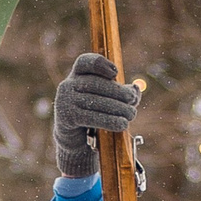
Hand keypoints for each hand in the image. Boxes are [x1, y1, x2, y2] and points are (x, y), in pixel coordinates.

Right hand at [53, 51, 139, 179]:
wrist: (75, 138)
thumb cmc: (94, 112)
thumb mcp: (108, 99)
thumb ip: (123, 92)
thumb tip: (136, 88)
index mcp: (77, 75)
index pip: (84, 62)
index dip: (100, 64)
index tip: (116, 73)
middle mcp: (68, 85)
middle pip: (96, 83)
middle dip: (118, 91)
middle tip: (132, 100)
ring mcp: (65, 101)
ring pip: (96, 102)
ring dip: (118, 108)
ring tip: (131, 114)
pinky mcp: (67, 117)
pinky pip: (92, 118)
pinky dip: (110, 121)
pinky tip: (122, 124)